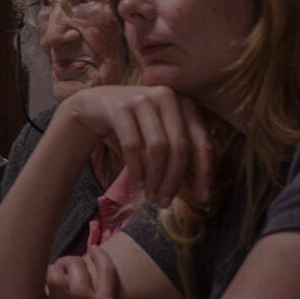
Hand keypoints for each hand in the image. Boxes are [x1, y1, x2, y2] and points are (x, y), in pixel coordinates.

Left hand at [30, 247, 142, 298]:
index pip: (108, 272)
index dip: (101, 257)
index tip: (94, 249)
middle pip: (81, 265)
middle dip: (73, 260)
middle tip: (65, 263)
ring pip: (63, 267)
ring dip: (56, 265)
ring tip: (50, 270)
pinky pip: (48, 277)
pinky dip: (44, 274)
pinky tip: (37, 279)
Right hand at [56, 85, 217, 206]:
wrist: (95, 105)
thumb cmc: (136, 124)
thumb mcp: (163, 130)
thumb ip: (183, 146)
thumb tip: (204, 182)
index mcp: (185, 104)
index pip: (201, 142)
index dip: (204, 173)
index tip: (202, 199)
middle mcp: (167, 96)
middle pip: (179, 147)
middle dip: (173, 180)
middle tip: (165, 202)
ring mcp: (143, 99)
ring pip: (157, 147)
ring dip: (155, 177)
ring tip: (151, 195)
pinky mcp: (120, 107)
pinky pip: (132, 145)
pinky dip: (136, 168)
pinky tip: (137, 182)